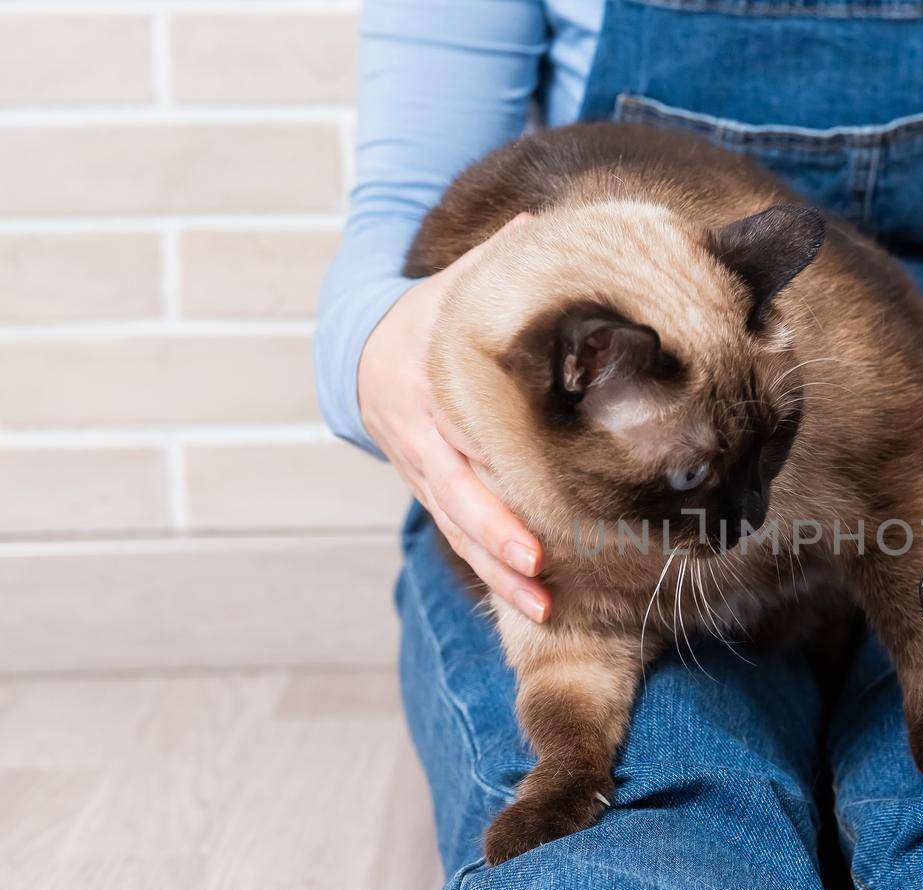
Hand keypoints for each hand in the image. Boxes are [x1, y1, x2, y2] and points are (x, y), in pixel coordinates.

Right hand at [358, 214, 550, 621]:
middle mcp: (419, 436)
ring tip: (544, 609)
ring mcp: (421, 469)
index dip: (493, 486)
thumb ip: (501, 261)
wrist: (359, 347)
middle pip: (456, 497)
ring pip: (457, 526)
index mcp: (427, 385)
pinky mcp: (431, 488)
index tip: (533, 525)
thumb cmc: (428, 313)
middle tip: (538, 574)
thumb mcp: (456, 284)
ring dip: (496, 571)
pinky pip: (459, 532)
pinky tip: (531, 600)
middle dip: (495, 541)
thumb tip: (542, 229)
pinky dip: (490, 566)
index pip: (459, 441)